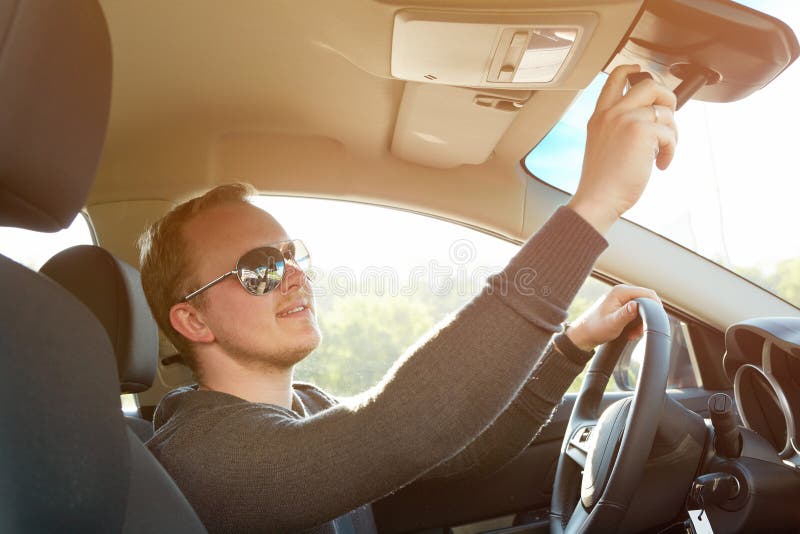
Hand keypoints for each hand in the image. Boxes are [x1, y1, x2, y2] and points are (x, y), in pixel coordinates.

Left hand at [565, 285, 660, 351]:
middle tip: (640, 331)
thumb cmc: (596, 328)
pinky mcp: (621, 306)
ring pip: (643, 307)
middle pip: (647, 300)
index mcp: (621, 292)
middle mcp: (622, 292)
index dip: (655, 306)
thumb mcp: (613, 323)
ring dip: (641, 322)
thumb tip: (636, 305)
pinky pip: (636, 312)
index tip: (655, 321)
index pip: (648, 293)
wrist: (584, 334)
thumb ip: (626, 314)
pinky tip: (630, 332)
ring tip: (633, 334)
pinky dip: (636, 323)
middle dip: (647, 316)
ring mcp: (622, 298)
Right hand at [568, 65, 677, 233]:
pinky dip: (671, 150)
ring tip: (662, 153)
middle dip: (667, 97)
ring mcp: (626, 119)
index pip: (614, 79)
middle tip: (667, 117)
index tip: (640, 71)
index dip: (631, 70)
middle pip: (648, 84)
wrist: (598, 198)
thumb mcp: (604, 145)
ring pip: (665, 110)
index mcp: (599, 116)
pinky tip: (661, 165)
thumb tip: (652, 119)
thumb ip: (621, 127)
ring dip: (672, 133)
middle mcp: (611, 113)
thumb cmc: (602, 181)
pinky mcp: (642, 131)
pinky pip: (670, 132)